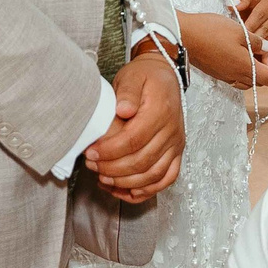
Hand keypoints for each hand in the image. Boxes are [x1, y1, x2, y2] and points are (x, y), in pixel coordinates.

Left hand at [88, 51, 184, 201]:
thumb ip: (128, 92)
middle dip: (113, 168)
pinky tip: (127, 191)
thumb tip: (122, 110)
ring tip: (104, 178)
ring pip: (153, 175)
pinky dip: (146, 190)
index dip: (110, 151)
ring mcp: (176, 145)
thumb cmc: (145, 78)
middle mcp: (171, 132)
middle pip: (142, 161)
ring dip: (127, 183)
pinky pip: (166, 179)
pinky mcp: (176, 153)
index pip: (134, 140)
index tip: (91, 152)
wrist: (165, 77)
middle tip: (92, 165)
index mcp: (160, 112)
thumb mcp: (133, 76)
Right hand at [179, 11, 267, 90]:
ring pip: (249, 81)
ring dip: (261, 75)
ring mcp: (224, 75)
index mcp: (244, 67)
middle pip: (261, 81)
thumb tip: (267, 48)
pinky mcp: (215, 71)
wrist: (181, 35)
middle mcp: (235, 75)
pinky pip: (237, 78)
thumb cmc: (211, 30)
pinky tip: (247, 63)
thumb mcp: (239, 31)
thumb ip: (256, 41)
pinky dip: (248, 73)